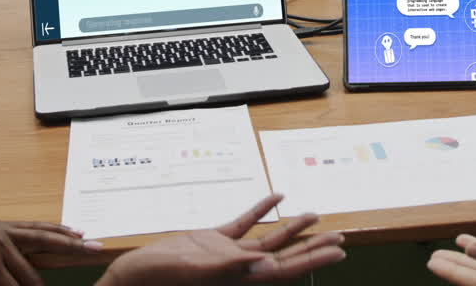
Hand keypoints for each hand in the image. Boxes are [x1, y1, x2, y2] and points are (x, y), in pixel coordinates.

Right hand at [100, 194, 344, 285]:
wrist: (134, 274)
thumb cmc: (160, 279)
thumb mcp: (197, 271)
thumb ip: (231, 267)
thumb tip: (263, 264)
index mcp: (242, 279)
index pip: (287, 270)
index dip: (314, 260)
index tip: (338, 251)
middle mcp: (240, 268)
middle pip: (286, 256)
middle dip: (313, 246)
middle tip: (341, 236)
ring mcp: (227, 254)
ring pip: (268, 240)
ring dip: (292, 228)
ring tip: (316, 216)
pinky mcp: (213, 241)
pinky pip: (243, 224)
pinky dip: (260, 210)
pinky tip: (275, 197)